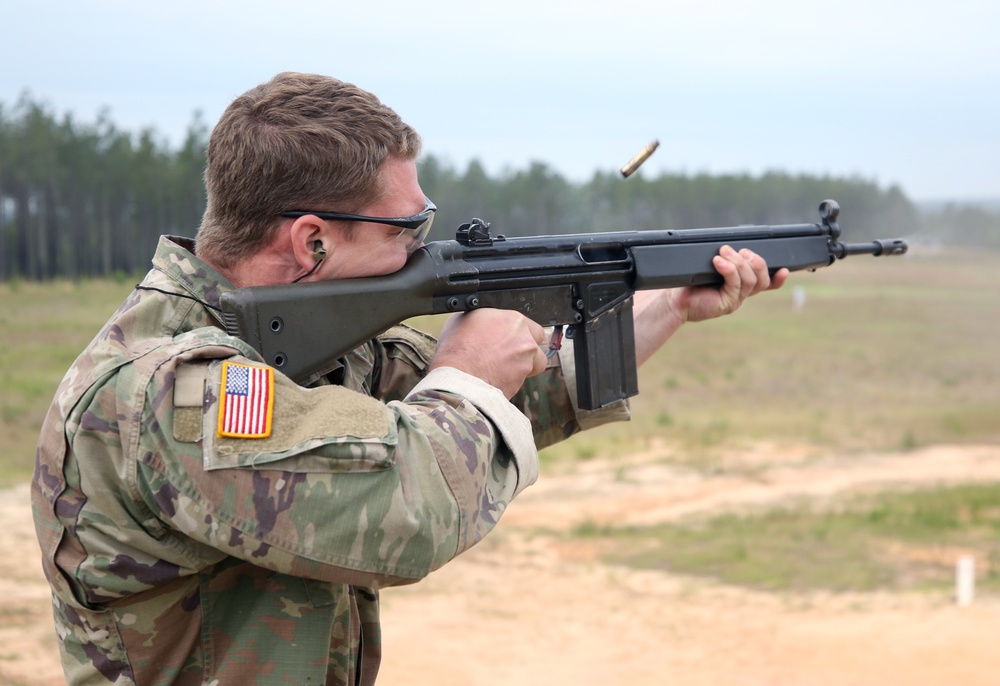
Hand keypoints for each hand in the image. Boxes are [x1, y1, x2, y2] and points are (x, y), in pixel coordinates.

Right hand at [428, 309, 547, 398]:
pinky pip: (520, 383)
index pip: (531, 326)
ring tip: (501, 369)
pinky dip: (510, 382)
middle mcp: (525, 342)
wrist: (456, 378)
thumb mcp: (465, 319)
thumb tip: (485, 323)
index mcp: (514, 321)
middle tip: (510, 354)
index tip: (509, 339)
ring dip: (521, 367)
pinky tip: (494, 379)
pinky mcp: (520, 384)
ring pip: (534, 366)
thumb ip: (485, 319)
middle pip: (537, 346)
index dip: (519, 334)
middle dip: (528, 350)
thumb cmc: (457, 348)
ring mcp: (525, 364)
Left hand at [673, 245, 788, 323]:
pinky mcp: (726, 304)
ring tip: (724, 252)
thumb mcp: (712, 266)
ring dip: (739, 262)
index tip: (784, 269)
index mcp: (742, 286)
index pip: (767, 284)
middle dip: (756, 261)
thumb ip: (727, 258)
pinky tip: (718, 261)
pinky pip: (734, 284)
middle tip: (741, 251)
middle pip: (763, 279)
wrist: (675, 300)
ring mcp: (735, 300)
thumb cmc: (692, 281)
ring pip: (751, 280)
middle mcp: (741, 294)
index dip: (778, 279)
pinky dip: (728, 269)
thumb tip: (734, 244)